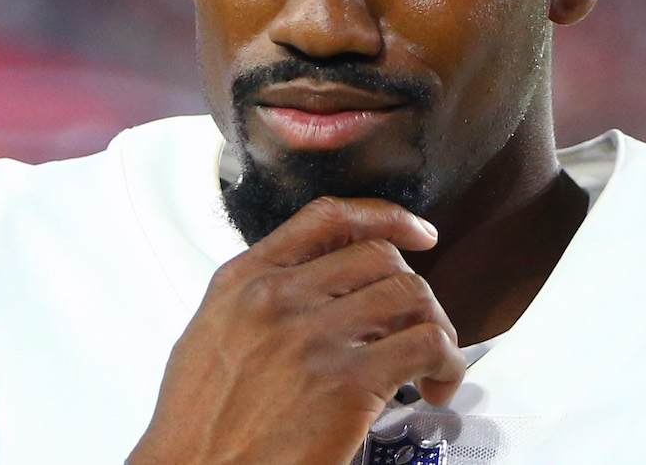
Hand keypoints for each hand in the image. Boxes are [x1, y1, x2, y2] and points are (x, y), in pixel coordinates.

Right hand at [127, 197, 465, 464]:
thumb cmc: (198, 429)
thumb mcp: (207, 340)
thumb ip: (256, 304)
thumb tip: (312, 292)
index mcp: (243, 282)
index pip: (327, 218)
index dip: (384, 217)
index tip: (415, 233)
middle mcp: (277, 297)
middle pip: (380, 258)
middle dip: (412, 292)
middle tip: (417, 326)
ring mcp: (312, 336)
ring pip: (410, 294)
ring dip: (436, 327)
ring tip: (432, 363)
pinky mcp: (346, 381)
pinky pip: (425, 344)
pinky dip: (447, 362)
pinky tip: (437, 385)